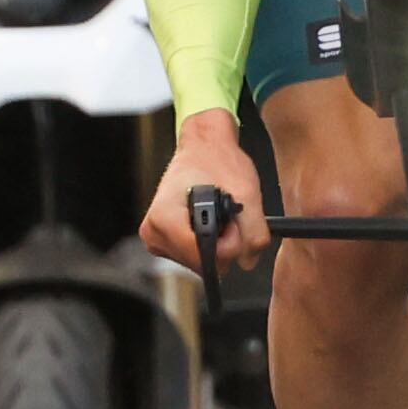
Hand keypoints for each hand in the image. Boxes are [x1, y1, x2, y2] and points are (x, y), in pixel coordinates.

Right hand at [140, 108, 268, 272]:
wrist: (204, 145)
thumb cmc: (218, 159)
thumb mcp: (247, 193)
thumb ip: (254, 233)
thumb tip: (247, 261)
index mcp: (165, 217)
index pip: (203, 257)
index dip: (228, 244)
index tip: (232, 221)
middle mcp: (154, 230)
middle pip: (200, 263)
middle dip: (223, 245)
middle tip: (225, 214)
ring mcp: (156, 238)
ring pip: (199, 263)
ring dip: (216, 243)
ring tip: (215, 213)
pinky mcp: (163, 241)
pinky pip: (195, 256)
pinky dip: (208, 243)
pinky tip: (208, 220)